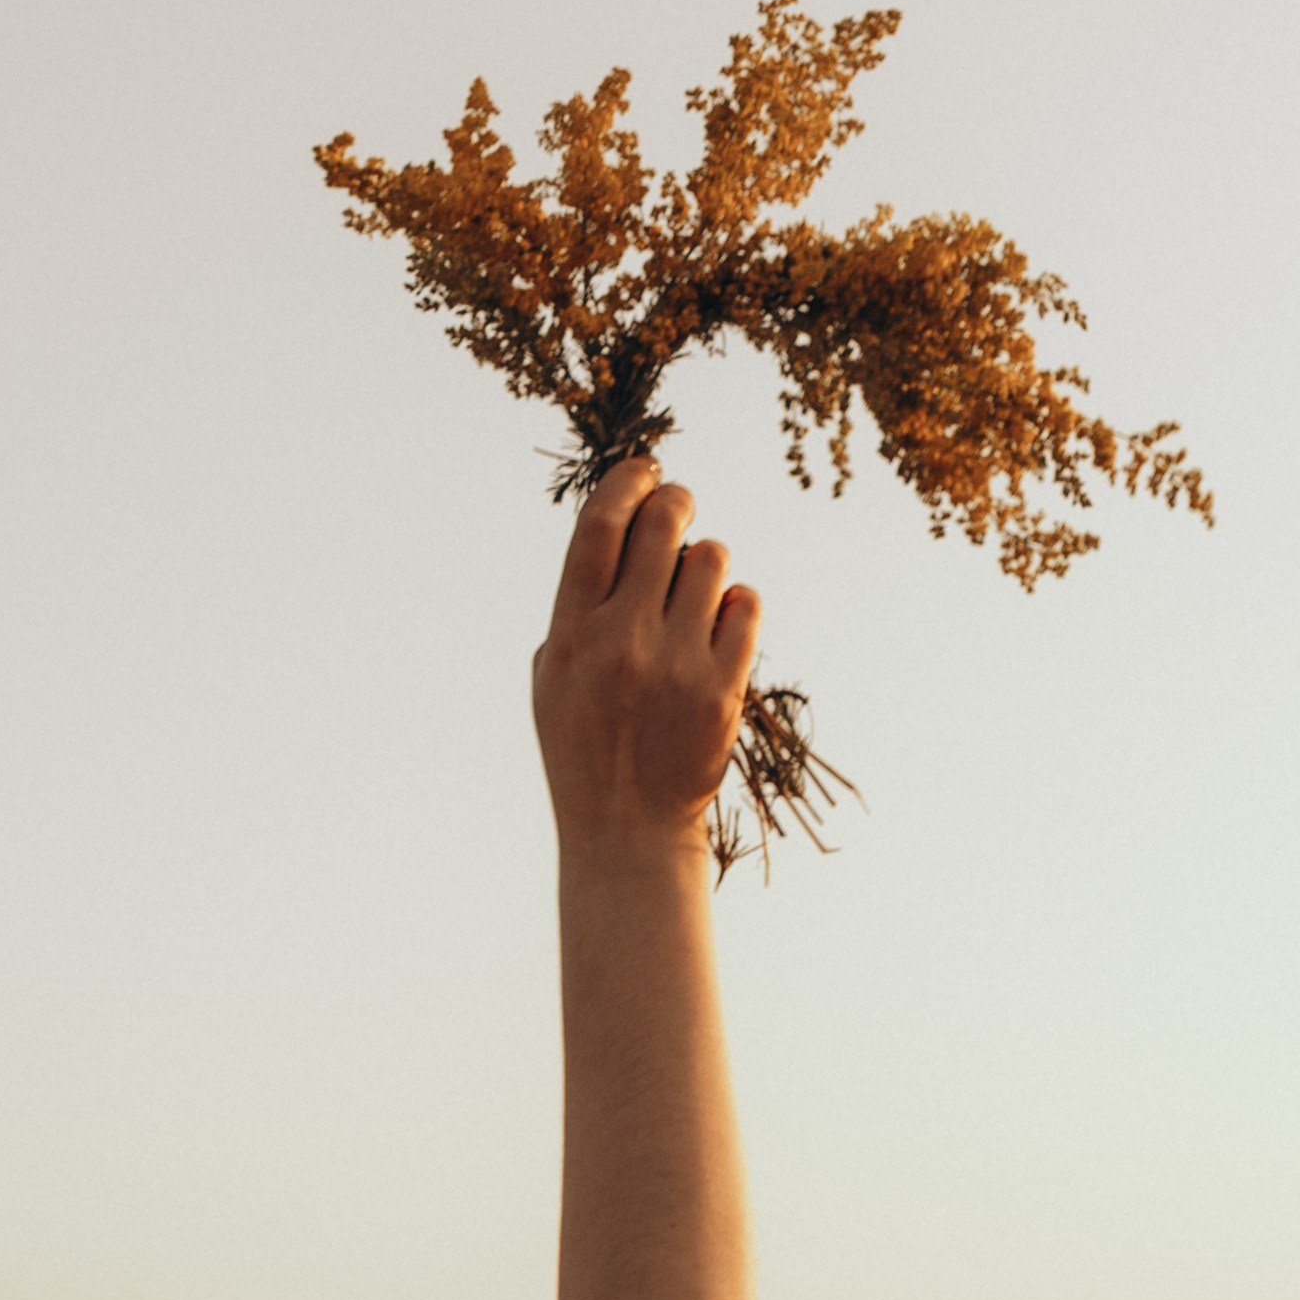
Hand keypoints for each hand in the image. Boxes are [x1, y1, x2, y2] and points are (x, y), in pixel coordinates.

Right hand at [533, 459, 761, 857]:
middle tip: (678, 508)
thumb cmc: (584, 746)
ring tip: (695, 593)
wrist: (628, 830)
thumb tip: (621, 525)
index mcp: (571, 632)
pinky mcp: (723, 690)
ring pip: (711, 560)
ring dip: (707, 562)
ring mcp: (676, 664)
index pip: (601, 525)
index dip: (628, 480)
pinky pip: (746, 606)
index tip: (646, 469)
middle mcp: (622, 640)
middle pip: (662, 524)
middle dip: (675, 502)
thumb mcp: (553, 676)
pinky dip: (738, 604)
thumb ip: (577, 606)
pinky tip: (722, 623)